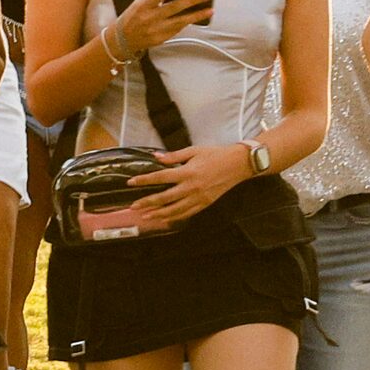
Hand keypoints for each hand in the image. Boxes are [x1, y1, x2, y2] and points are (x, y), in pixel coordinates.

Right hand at [112, 0, 209, 55]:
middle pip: (173, 8)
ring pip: (180, 21)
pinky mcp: (162, 39)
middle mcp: (149, 18)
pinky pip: (179, 29)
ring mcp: (156, 30)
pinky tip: (199, 17)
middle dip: (191, 1)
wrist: (124, 38)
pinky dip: (189, 22)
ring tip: (209, 9)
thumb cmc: (132, 17)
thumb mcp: (139, 1)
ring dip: (196, 15)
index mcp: (142, 6)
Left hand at [134, 143, 253, 227]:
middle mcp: (191, 187)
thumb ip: (174, 156)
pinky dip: (174, 217)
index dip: (144, 180)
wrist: (238, 164)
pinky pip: (187, 213)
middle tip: (133, 206)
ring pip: (174, 209)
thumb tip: (156, 157)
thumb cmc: (216, 154)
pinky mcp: (205, 203)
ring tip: (145, 216)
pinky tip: (165, 219)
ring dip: (158, 214)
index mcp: (187, 172)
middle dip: (147, 203)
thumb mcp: (194, 150)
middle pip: (164, 198)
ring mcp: (198, 197)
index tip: (131, 182)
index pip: (160, 177)